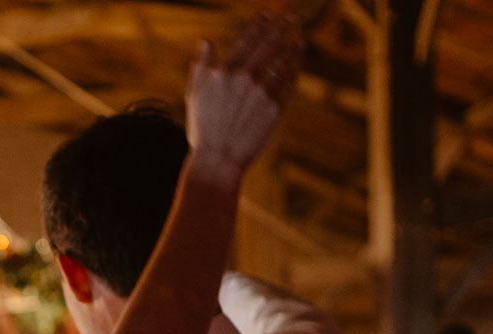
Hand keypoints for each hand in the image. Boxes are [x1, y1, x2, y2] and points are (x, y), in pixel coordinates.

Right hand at [185, 14, 301, 180]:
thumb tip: (206, 41)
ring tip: (298, 39)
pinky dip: (293, 70)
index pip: (246, 40)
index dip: (259, 25)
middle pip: (268, 45)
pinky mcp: (275, 107)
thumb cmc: (203, 130)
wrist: (218, 160)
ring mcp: (262, 92)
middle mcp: (244, 78)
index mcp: (224, 72)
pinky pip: (287, 83)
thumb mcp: (194, 95)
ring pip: (282, 62)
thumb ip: (201, 66)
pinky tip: (296, 63)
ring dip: (292, 47)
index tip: (268, 15)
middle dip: (281, 28)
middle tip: (291, 17)